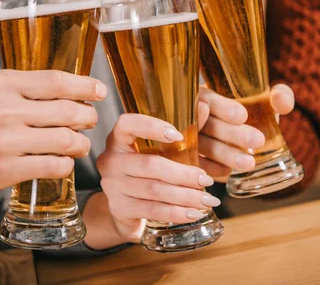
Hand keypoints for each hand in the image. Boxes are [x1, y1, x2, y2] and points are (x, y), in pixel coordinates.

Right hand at [0, 69, 106, 198]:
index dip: (85, 86)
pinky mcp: (5, 169)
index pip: (57, 81)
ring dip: (80, 144)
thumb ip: (23, 88)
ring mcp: (5, 141)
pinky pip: (54, 166)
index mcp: (2, 83)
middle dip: (88, 118)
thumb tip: (69, 89)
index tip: (100, 91)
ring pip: (66, 140)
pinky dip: (65, 165)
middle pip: (69, 111)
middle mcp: (5, 109)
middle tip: (90, 122)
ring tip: (79, 145)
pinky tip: (62, 163)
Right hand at [95, 114, 219, 243]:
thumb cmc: (150, 169)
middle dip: (184, 174)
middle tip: (207, 180)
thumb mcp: (164, 149)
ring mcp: (112, 185)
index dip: (152, 127)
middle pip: (150, 165)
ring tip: (208, 200)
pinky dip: (176, 212)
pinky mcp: (118, 208)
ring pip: (154, 190)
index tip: (179, 135)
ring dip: (185, 196)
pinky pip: (152, 210)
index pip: (127, 125)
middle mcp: (111, 160)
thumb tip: (205, 107)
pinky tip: (194, 213)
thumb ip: (184, 129)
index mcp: (119, 138)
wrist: (128, 207)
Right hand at [197, 84, 294, 181]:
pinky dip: (212, 168)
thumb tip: (282, 101)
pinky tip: (227, 172)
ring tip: (249, 163)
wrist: (251, 137)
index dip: (222, 107)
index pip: (209, 99)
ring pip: (204, 146)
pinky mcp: (192, 158)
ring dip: (225, 154)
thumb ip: (279, 96)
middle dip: (231, 133)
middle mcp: (195, 116)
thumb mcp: (269, 101)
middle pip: (208, 124)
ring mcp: (190, 138)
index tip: (242, 116)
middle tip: (257, 140)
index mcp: (208, 97)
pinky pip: (198, 164)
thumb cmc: (256, 112)